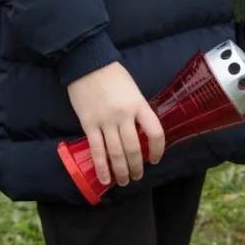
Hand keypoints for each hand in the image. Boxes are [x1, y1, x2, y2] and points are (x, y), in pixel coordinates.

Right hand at [67, 61, 164, 187]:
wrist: (86, 63)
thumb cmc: (112, 74)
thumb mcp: (133, 89)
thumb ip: (137, 109)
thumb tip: (141, 131)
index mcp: (139, 104)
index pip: (155, 132)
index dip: (158, 149)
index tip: (155, 159)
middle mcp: (124, 115)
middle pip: (134, 148)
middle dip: (137, 166)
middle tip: (137, 176)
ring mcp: (105, 121)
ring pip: (116, 153)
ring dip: (121, 171)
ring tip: (124, 181)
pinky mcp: (89, 124)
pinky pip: (97, 150)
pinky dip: (102, 167)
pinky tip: (105, 178)